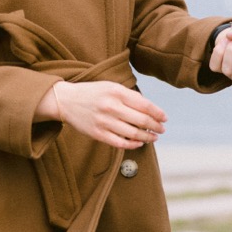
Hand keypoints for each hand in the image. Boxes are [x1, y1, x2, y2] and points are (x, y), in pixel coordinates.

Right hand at [36, 80, 166, 148]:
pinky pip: (120, 143)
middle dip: (155, 126)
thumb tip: (150, 109)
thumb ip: (129, 96)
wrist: (66, 101)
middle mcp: (111, 106)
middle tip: (161, 129)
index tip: (164, 118)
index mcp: (117, 92)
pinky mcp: (97, 134)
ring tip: (153, 137)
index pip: (145, 105)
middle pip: (142, 120)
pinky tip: (139, 143)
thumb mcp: (111, 87)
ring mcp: (104, 121)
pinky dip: (133, 145)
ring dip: (147, 137)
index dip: (158, 113)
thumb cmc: (92, 93)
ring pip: (133, 133)